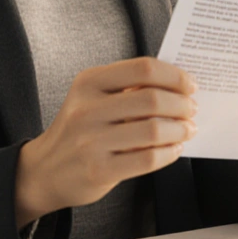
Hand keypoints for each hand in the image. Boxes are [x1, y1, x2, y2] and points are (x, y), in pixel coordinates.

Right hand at [14, 57, 197, 227]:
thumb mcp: (93, 97)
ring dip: (179, 129)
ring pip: (153, 131)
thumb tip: (176, 83)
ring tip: (188, 129)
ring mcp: (91, 141)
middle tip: (192, 109)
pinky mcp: (98, 170)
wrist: (45, 169)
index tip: (190, 84)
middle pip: (152, 99)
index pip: (143, 68)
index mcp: (89, 82)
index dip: (173, 75)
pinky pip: (147, 160)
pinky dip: (169, 153)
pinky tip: (174, 149)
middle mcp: (87, 108)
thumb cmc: (80, 129)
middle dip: (181, 104)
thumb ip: (127, 87)